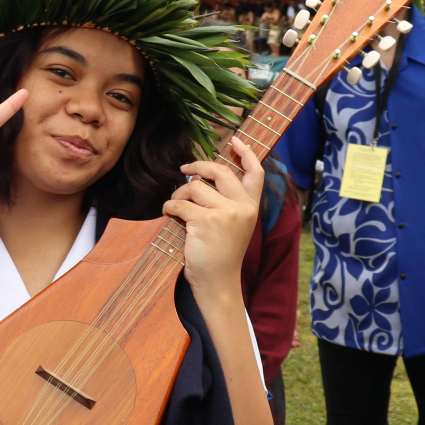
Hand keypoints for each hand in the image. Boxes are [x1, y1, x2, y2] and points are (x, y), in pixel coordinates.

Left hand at [162, 137, 263, 296]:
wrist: (218, 282)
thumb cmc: (221, 254)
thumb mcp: (234, 225)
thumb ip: (227, 202)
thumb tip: (202, 176)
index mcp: (251, 207)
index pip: (255, 173)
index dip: (247, 154)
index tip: (236, 141)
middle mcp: (242, 207)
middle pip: (220, 171)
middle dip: (198, 165)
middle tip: (185, 169)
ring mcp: (225, 213)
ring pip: (195, 187)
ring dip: (179, 193)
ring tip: (176, 205)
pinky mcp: (206, 222)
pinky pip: (180, 203)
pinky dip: (169, 207)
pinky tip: (168, 215)